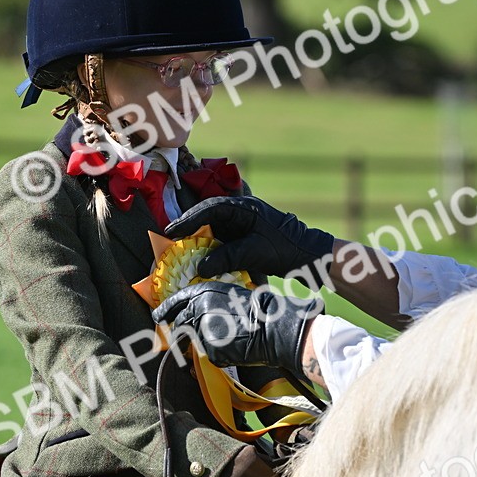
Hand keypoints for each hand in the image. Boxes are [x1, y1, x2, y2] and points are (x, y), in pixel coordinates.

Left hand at [152, 281, 321, 373]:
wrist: (269, 326)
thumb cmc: (254, 309)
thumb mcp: (226, 296)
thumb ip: (206, 304)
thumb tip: (193, 316)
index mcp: (202, 292)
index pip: (175, 303)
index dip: (164, 311)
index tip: (157, 317)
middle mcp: (197, 310)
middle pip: (179, 326)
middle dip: (180, 334)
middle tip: (186, 338)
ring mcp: (201, 331)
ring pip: (196, 342)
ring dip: (207, 343)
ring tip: (229, 338)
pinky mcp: (209, 350)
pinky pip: (210, 355)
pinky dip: (220, 355)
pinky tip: (235, 348)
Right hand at [164, 196, 334, 288]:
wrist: (307, 254)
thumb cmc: (284, 248)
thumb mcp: (254, 252)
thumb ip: (227, 257)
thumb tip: (201, 267)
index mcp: (243, 208)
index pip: (209, 210)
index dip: (189, 220)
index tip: (172, 231)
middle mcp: (239, 212)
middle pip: (207, 215)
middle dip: (188, 226)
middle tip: (169, 236)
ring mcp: (241, 223)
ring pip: (212, 226)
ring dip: (197, 236)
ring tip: (179, 246)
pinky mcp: (242, 235)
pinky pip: (220, 238)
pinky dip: (209, 246)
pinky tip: (199, 256)